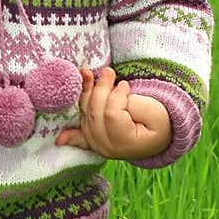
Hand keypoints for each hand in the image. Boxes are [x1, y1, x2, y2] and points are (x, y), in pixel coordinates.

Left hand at [56, 66, 171, 160]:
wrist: (159, 137)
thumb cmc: (158, 122)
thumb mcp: (155, 112)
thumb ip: (135, 105)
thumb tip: (114, 93)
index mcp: (125, 142)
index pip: (111, 114)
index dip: (116, 96)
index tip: (125, 84)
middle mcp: (106, 147)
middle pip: (94, 113)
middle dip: (100, 89)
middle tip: (109, 71)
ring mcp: (97, 145)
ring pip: (85, 115)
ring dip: (85, 94)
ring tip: (86, 73)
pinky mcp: (92, 140)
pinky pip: (78, 136)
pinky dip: (70, 135)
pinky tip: (60, 139)